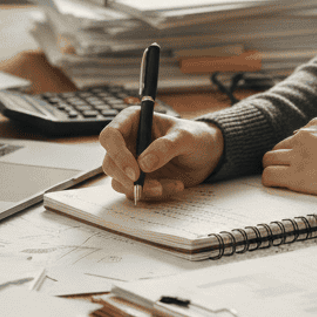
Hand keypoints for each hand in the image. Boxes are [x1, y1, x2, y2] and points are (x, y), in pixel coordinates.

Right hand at [98, 106, 223, 200]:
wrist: (206, 155)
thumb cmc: (195, 137)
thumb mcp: (185, 137)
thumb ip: (166, 147)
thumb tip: (144, 163)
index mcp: (133, 121)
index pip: (110, 136)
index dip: (118, 154)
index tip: (135, 172)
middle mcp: (127, 142)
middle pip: (109, 163)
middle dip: (128, 179)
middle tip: (154, 186)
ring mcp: (131, 163)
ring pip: (119, 182)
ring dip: (143, 189)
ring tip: (171, 185)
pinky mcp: (138, 180)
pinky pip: (135, 192)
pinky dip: (153, 194)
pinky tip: (174, 185)